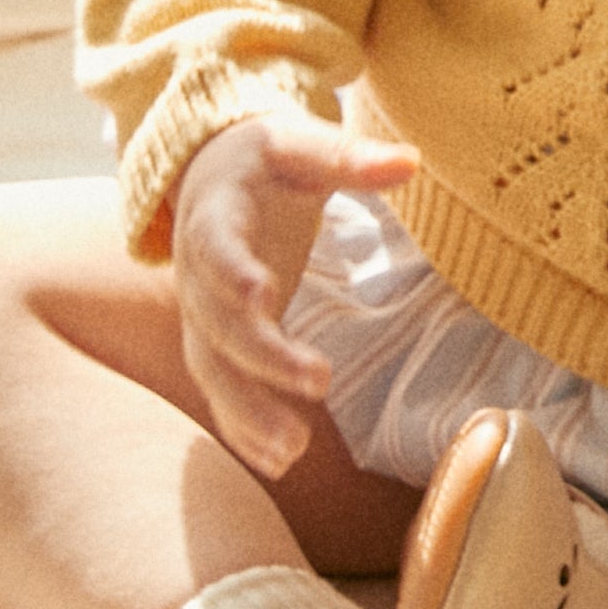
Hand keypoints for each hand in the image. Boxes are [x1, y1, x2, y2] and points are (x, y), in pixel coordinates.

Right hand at [168, 111, 416, 477]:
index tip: (263, 294)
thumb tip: (411, 161)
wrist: (208, 175)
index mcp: (215, 214)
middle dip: (262, 356)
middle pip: (218, 322)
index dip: (232, 272)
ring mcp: (201, 314)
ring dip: (249, 411)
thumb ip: (348, 157)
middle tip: (318, 380)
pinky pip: (222, 389)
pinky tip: (279, 462)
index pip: (216, 246)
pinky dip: (244, 427)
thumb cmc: (264, 160)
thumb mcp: (300, 146)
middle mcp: (197, 272)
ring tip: (294, 451)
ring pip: (214, 369)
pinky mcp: (215, 343)